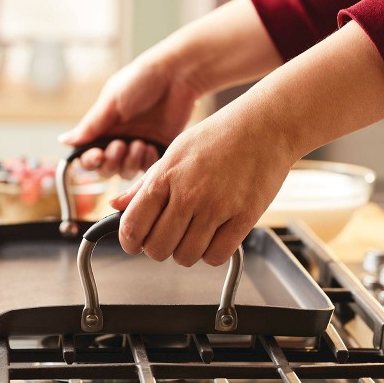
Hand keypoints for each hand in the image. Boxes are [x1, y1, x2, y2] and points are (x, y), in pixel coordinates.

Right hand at [58, 50, 200, 178]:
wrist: (176, 76)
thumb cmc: (141, 81)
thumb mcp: (112, 102)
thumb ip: (90, 126)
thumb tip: (63, 141)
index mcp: (104, 128)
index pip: (88, 156)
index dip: (90, 161)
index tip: (98, 155)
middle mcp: (118, 141)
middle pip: (106, 170)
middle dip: (112, 162)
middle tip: (121, 144)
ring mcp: (138, 148)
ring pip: (126, 173)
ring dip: (130, 162)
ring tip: (139, 143)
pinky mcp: (158, 151)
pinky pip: (147, 170)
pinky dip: (146, 162)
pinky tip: (150, 146)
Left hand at [108, 99, 296, 266]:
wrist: (266, 125)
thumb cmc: (219, 136)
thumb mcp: (174, 152)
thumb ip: (145, 183)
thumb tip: (117, 205)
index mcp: (165, 176)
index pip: (132, 226)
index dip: (129, 242)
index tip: (134, 244)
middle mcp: (188, 194)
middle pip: (157, 249)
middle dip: (158, 249)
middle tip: (168, 237)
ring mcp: (217, 207)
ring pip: (186, 257)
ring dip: (186, 253)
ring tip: (193, 235)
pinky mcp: (244, 218)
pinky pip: (217, 256)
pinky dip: (212, 254)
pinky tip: (214, 238)